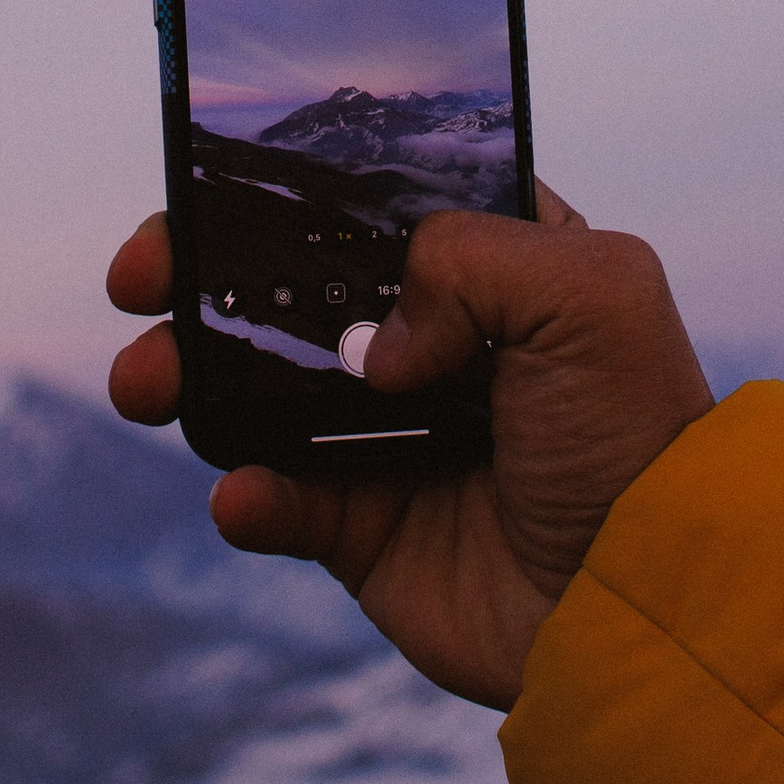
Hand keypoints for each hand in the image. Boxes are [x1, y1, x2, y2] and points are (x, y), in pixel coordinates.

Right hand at [105, 187, 714, 710]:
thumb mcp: (588, 294)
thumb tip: (373, 345)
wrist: (641, 599)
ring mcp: (392, 437)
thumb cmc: (634, 435)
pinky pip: (276, 500)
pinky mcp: (364, 529)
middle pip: (287, 288)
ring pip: (255, 390)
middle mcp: (435, 344)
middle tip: (141, 280)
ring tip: (147, 383)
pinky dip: (245, 493)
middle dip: (198, 277)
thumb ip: (467, 258)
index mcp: (496, 266)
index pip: (369, 204)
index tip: (208, 183)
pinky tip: (243, 492)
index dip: (284, 189)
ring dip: (183, 377)